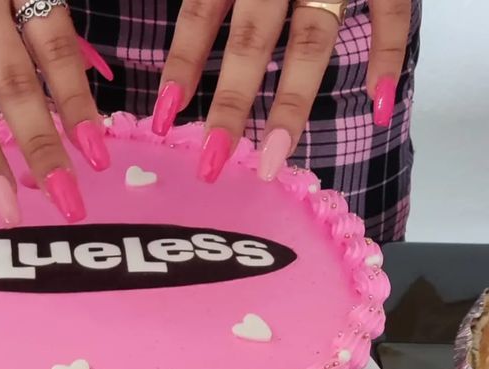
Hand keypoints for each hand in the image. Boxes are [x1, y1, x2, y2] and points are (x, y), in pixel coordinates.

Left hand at [153, 0, 411, 182]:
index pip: (202, 11)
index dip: (182, 65)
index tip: (165, 116)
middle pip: (252, 39)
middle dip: (231, 103)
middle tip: (212, 161)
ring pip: (312, 39)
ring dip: (292, 102)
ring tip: (275, 156)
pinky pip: (396, 7)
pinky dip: (389, 52)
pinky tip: (378, 103)